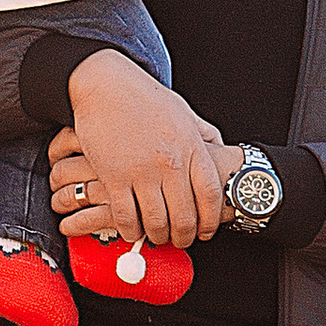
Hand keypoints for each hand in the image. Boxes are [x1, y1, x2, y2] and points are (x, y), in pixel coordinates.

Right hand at [54, 54, 229, 247]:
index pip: (210, 194)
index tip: (206, 231)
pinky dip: (131, 230)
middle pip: (185, 215)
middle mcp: (170, 162)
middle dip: (184, 235)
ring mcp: (141, 171)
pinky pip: (126, 216)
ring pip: (156, 221)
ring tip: (158, 237)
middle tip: (181, 240)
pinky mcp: (114, 176)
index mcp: (191, 147)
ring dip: (158, 236)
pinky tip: (132, 229)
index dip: (211, 220)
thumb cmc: (144, 98)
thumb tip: (219, 148)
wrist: (106, 85)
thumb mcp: (183, 112)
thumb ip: (203, 134)